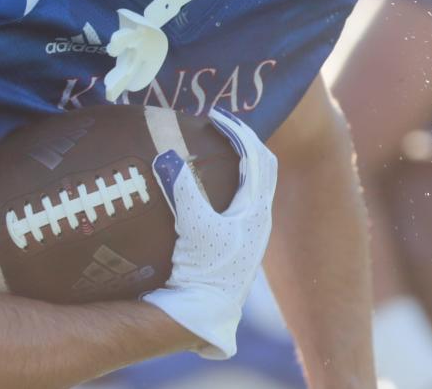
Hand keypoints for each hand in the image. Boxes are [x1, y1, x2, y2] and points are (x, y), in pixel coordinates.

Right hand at [142, 108, 278, 359]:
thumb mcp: (193, 226)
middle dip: (245, 144)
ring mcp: (250, 233)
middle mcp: (260, 219)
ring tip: (214, 151)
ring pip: (254, 186)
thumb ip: (183, 189)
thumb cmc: (204, 270)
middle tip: (220, 127)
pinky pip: (240, 202)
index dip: (239, 132)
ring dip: (239, 165)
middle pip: (263, 168)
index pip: (258, 157)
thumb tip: (167, 154)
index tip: (217, 117)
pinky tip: (206, 189)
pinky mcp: (237, 245)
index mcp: (257, 210)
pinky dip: (230, 184)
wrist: (203, 314)